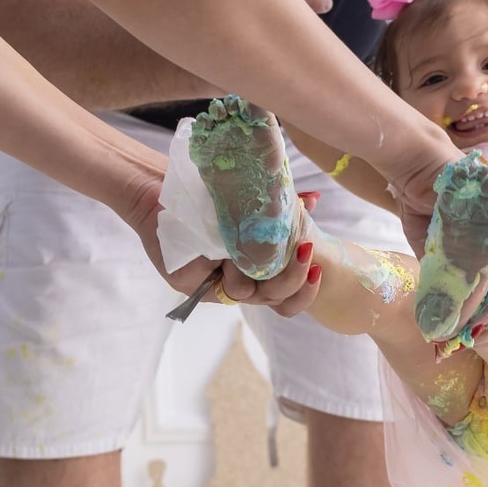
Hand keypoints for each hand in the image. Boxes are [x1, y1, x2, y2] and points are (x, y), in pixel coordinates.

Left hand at [132, 189, 322, 318]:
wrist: (167, 186)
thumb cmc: (211, 194)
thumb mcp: (254, 204)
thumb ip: (282, 210)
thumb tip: (314, 200)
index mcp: (256, 271)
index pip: (288, 296)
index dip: (307, 290)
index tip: (320, 268)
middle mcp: (238, 282)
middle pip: (276, 300)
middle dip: (295, 280)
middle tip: (306, 252)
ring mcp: (214, 286)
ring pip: (247, 292)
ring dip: (255, 264)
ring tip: (251, 234)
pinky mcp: (191, 283)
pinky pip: (220, 283)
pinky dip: (230, 262)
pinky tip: (228, 243)